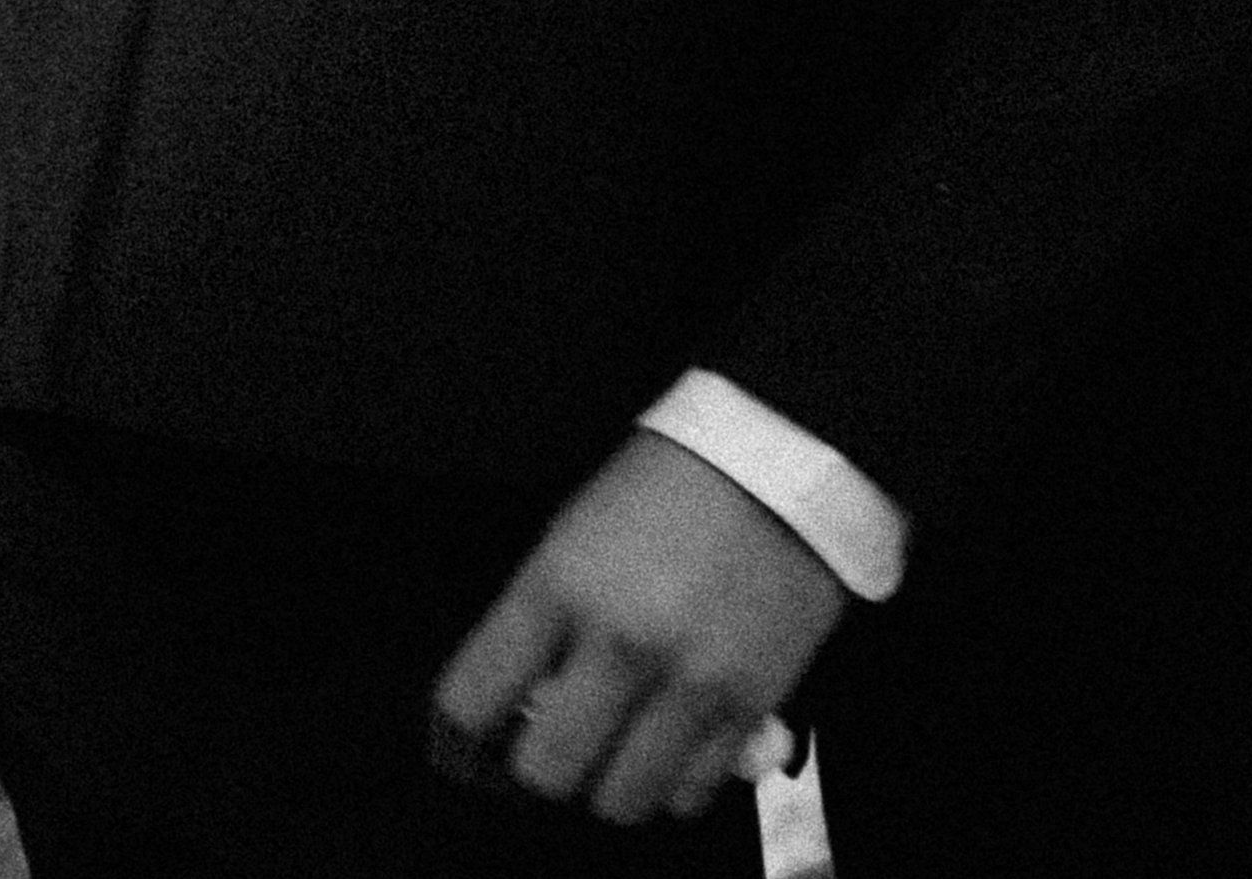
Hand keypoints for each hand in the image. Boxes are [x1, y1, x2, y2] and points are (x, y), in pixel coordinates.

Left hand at [431, 432, 845, 827]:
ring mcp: (688, 681)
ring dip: (613, 780)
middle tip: (563, 736)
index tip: (479, 730)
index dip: (463, 728)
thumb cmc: (671, 482)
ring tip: (626, 740)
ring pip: (619, 801)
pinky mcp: (749, 705)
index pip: (472, 699)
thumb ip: (545, 616)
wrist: (788, 450)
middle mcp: (619, 643)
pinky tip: (680, 736)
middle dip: (543, 762)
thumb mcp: (580, 528)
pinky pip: (691, 793)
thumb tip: (523, 703)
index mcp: (561, 582)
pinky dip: (677, 780)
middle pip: (544, 771)